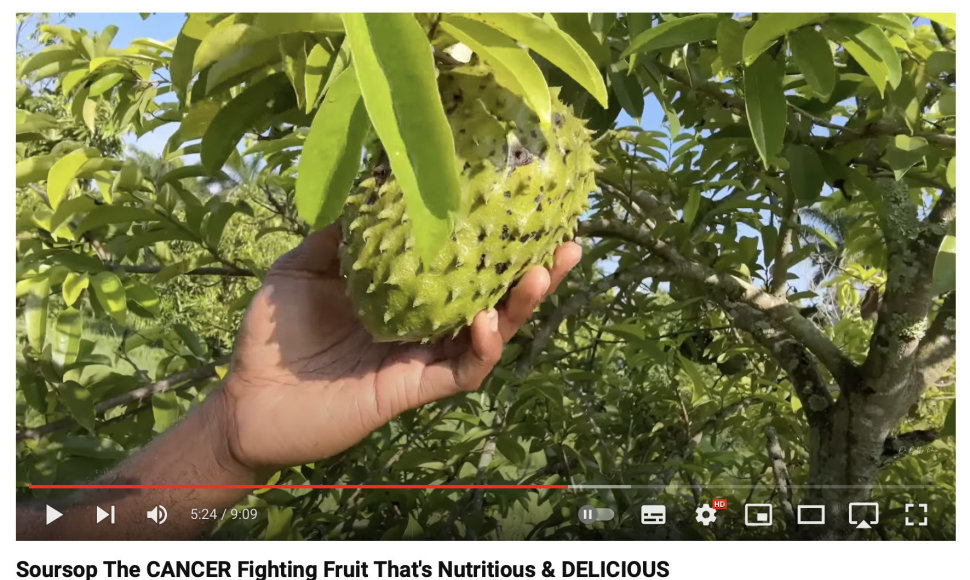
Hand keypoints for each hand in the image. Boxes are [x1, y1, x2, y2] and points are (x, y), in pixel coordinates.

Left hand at [217, 224, 581, 473]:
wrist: (247, 399)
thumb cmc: (273, 334)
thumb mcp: (302, 268)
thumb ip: (340, 236)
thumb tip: (371, 185)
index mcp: (406, 293)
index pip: (463, 266)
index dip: (496, 242)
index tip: (528, 209)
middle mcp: (424, 324)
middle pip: (493, 298)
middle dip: (534, 274)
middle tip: (568, 245)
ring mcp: (422, 357)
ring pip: (489, 334)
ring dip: (520, 308)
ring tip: (541, 275)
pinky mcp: (413, 389)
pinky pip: (460, 371)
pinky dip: (480, 349)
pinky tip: (487, 321)